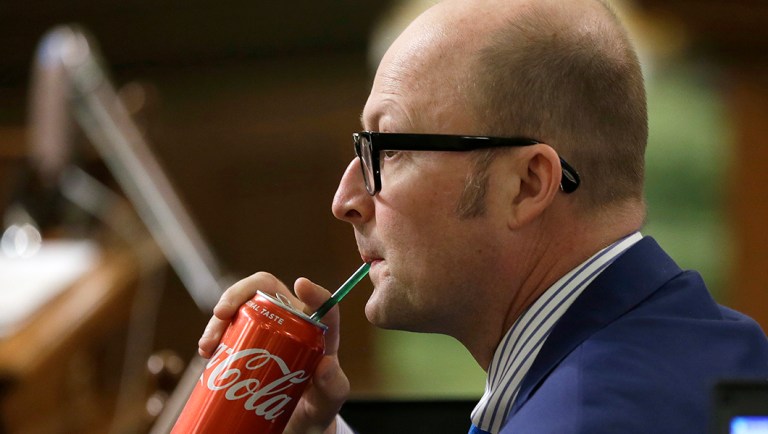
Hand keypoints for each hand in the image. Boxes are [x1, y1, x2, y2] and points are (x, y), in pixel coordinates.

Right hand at [198, 272, 348, 433]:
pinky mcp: (245, 342)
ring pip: (241, 307)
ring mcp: (265, 330)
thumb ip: (333, 388)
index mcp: (318, 333)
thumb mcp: (327, 403)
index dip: (314, 291)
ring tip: (208, 345)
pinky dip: (212, 335)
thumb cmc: (314, 409)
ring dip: (219, 319)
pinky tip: (206, 352)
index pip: (321, 304)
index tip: (301, 285)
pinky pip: (227, 329)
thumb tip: (326, 364)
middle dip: (239, 293)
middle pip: (266, 291)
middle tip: (221, 313)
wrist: (292, 426)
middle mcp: (291, 324)